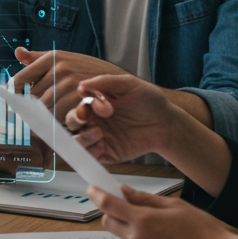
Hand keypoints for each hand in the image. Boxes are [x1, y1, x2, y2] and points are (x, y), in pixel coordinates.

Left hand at [12, 47, 127, 120]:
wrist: (126, 87)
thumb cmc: (92, 74)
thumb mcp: (66, 59)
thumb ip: (39, 59)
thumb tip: (18, 52)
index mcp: (52, 58)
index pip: (20, 79)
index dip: (10, 96)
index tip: (6, 107)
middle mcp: (60, 68)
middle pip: (31, 98)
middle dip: (26, 112)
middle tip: (20, 124)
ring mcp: (72, 83)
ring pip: (44, 109)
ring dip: (41, 120)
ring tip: (40, 128)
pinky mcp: (83, 98)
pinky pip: (60, 117)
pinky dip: (56, 124)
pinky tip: (56, 128)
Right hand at [64, 73, 183, 162]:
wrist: (166, 124)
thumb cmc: (150, 101)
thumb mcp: (129, 84)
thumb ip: (105, 82)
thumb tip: (81, 85)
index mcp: (96, 104)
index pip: (77, 105)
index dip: (81, 105)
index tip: (96, 101)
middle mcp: (95, 121)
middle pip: (71, 123)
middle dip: (74, 120)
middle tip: (87, 117)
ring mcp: (99, 138)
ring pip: (77, 142)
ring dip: (81, 138)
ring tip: (99, 133)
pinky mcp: (106, 153)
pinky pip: (90, 156)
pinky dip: (90, 152)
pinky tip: (102, 144)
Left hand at [89, 184, 237, 238]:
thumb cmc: (203, 231)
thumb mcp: (175, 206)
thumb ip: (146, 199)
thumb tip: (124, 192)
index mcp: (144, 220)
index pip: (109, 205)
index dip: (97, 195)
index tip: (92, 189)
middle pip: (109, 223)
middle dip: (113, 214)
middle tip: (128, 209)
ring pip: (125, 238)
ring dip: (133, 231)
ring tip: (162, 231)